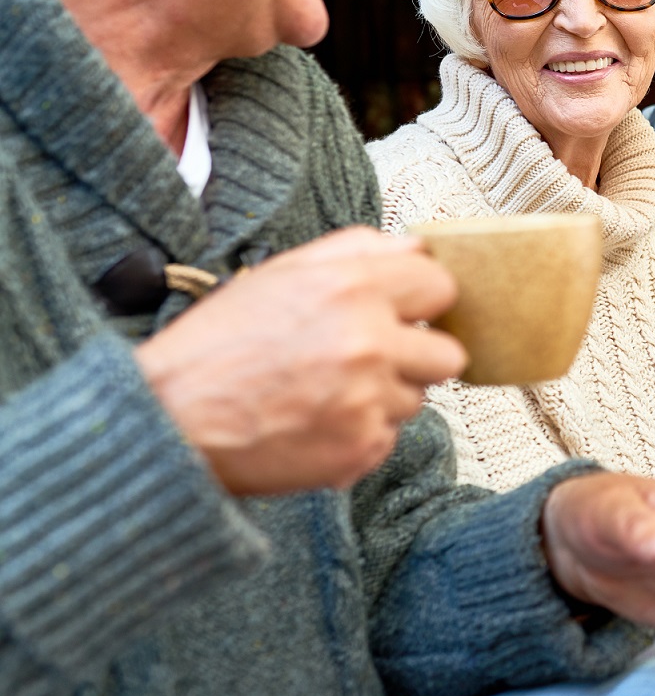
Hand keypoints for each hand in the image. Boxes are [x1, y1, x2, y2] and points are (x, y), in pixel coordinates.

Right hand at [135, 227, 464, 494]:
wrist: (167, 421)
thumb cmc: (217, 345)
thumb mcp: (279, 274)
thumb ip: (355, 252)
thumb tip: (416, 247)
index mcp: (351, 287)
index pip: (441, 287)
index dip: (421, 301)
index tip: (403, 313)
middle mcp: (368, 341)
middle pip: (447, 353)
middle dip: (413, 357)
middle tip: (365, 360)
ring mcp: (368, 399)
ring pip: (416, 398)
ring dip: (382, 397)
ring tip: (323, 392)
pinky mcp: (360, 448)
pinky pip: (388, 437)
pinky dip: (358, 434)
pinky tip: (313, 424)